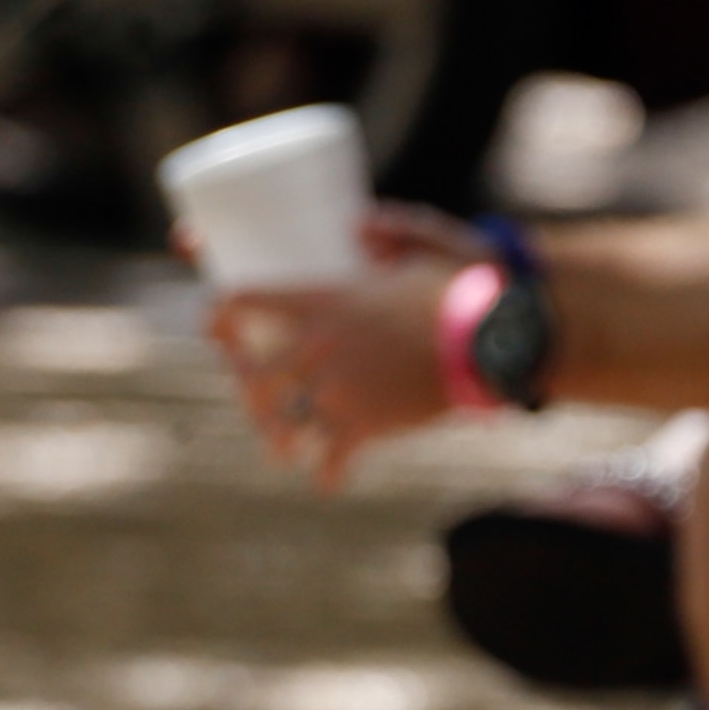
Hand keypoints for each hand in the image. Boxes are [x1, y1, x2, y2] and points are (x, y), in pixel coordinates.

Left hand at [208, 246, 459, 488]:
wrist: (492, 342)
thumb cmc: (463, 289)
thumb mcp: (424, 245)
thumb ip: (391, 229)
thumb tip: (359, 226)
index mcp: (321, 300)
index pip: (243, 303)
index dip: (219, 318)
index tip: (215, 329)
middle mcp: (318, 347)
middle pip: (254, 374)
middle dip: (243, 386)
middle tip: (251, 394)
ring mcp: (339, 390)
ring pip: (283, 421)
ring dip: (275, 437)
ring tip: (280, 449)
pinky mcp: (367, 425)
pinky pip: (332, 458)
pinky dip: (327, 474)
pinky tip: (326, 482)